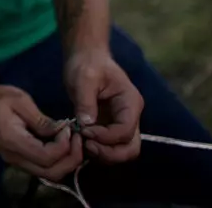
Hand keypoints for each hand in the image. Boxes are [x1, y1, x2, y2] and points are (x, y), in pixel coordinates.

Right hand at [0, 83, 82, 181]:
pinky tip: (62, 142)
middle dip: (71, 159)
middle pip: (50, 173)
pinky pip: (44, 167)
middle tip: (78, 138)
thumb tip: (63, 132)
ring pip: (49, 174)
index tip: (68, 128)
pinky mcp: (21, 159)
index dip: (63, 146)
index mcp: (12, 141)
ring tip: (72, 140)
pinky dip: (58, 160)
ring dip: (66, 161)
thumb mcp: (20, 100)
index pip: (45, 157)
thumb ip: (41, 120)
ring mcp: (17, 161)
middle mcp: (15, 158)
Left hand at [64, 49, 143, 163]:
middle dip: (109, 153)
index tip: (84, 131)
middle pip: (130, 148)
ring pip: (121, 151)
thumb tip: (86, 125)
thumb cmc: (86, 63)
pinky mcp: (109, 127)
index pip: (125, 131)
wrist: (85, 57)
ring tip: (82, 144)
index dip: (106, 137)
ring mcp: (121, 123)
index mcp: (130, 103)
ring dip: (103, 154)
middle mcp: (131, 116)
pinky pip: (109, 146)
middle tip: (86, 146)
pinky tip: (81, 142)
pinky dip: (98, 149)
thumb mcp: (84, 78)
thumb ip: (86, 102)